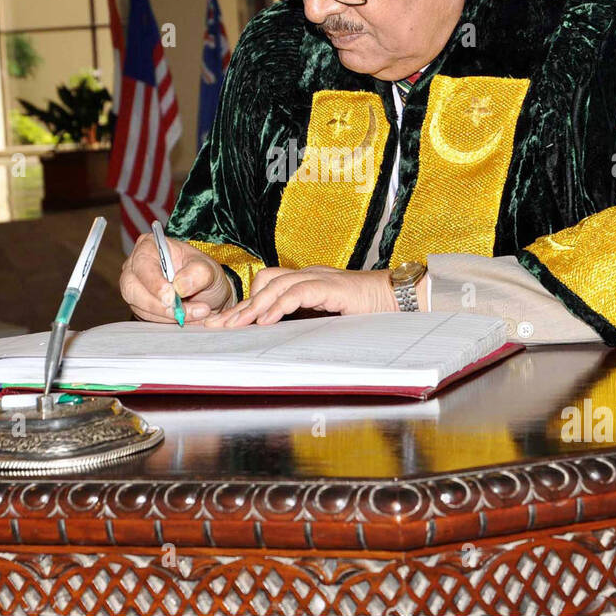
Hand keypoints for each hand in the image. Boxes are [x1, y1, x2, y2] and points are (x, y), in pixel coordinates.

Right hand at [118, 234, 235, 323]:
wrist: (207, 295)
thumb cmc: (203, 275)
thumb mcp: (209, 269)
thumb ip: (198, 273)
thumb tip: (180, 285)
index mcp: (150, 246)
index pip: (143, 263)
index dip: (154, 282)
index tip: (171, 297)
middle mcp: (136, 265)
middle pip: (132, 287)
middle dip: (158, 305)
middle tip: (182, 312)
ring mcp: (135, 287)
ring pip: (138, 306)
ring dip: (166, 315)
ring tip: (195, 313)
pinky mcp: (139, 306)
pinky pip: (146, 318)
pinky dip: (166, 322)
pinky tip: (185, 318)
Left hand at [204, 266, 397, 328]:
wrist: (397, 299)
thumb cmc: (367, 312)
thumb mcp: (328, 320)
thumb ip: (305, 322)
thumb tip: (277, 339)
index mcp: (306, 283)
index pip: (266, 288)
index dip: (244, 305)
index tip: (223, 324)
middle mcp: (308, 276)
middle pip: (264, 284)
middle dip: (240, 306)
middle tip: (218, 326)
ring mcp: (320, 278)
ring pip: (276, 285)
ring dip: (254, 306)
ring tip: (236, 326)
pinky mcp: (332, 286)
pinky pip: (299, 292)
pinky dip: (280, 305)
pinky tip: (266, 321)